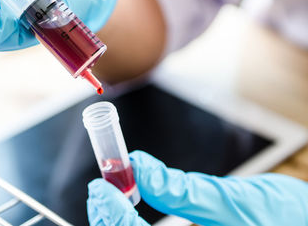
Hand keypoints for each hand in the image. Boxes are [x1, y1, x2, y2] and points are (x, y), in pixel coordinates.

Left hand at [88, 150, 307, 225]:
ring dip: (114, 224)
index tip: (101, 186)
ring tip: (108, 197)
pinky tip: (125, 210)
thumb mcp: (239, 200)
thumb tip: (141, 168)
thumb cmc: (288, 219)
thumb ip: (185, 189)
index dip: (113, 214)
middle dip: (107, 220)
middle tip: (100, 190)